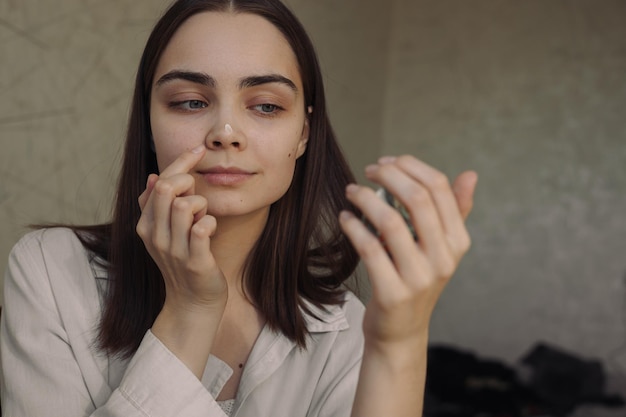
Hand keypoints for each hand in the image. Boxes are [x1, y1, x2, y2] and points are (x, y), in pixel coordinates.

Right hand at [136, 146, 227, 314]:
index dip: (180, 162)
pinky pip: (202, 228)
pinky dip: (210, 223)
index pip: (158, 182)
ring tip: (204, 219)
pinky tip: (210, 231)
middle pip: (167, 188)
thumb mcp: (164, 233)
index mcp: (146, 224)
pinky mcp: (194, 261)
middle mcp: (155, 235)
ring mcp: (173, 249)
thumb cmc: (183, 261)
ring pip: (186, 205)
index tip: (199, 150)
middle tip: (199, 197)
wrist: (192, 302)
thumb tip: (153, 175)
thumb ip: (157, 206)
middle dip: (189, 182)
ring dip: (202, 205)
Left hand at [339, 155, 477, 349]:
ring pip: (391, 221)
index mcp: (458, 242)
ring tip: (352, 191)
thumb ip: (455, 212)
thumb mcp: (441, 249)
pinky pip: (370, 249)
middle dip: (388, 175)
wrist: (401, 332)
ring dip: (366, 198)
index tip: (387, 161)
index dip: (410, 166)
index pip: (439, 188)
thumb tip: (470, 175)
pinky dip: (354, 227)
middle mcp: (444, 258)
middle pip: (417, 199)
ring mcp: (419, 278)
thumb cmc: (417, 280)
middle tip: (368, 170)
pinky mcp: (393, 293)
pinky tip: (345, 217)